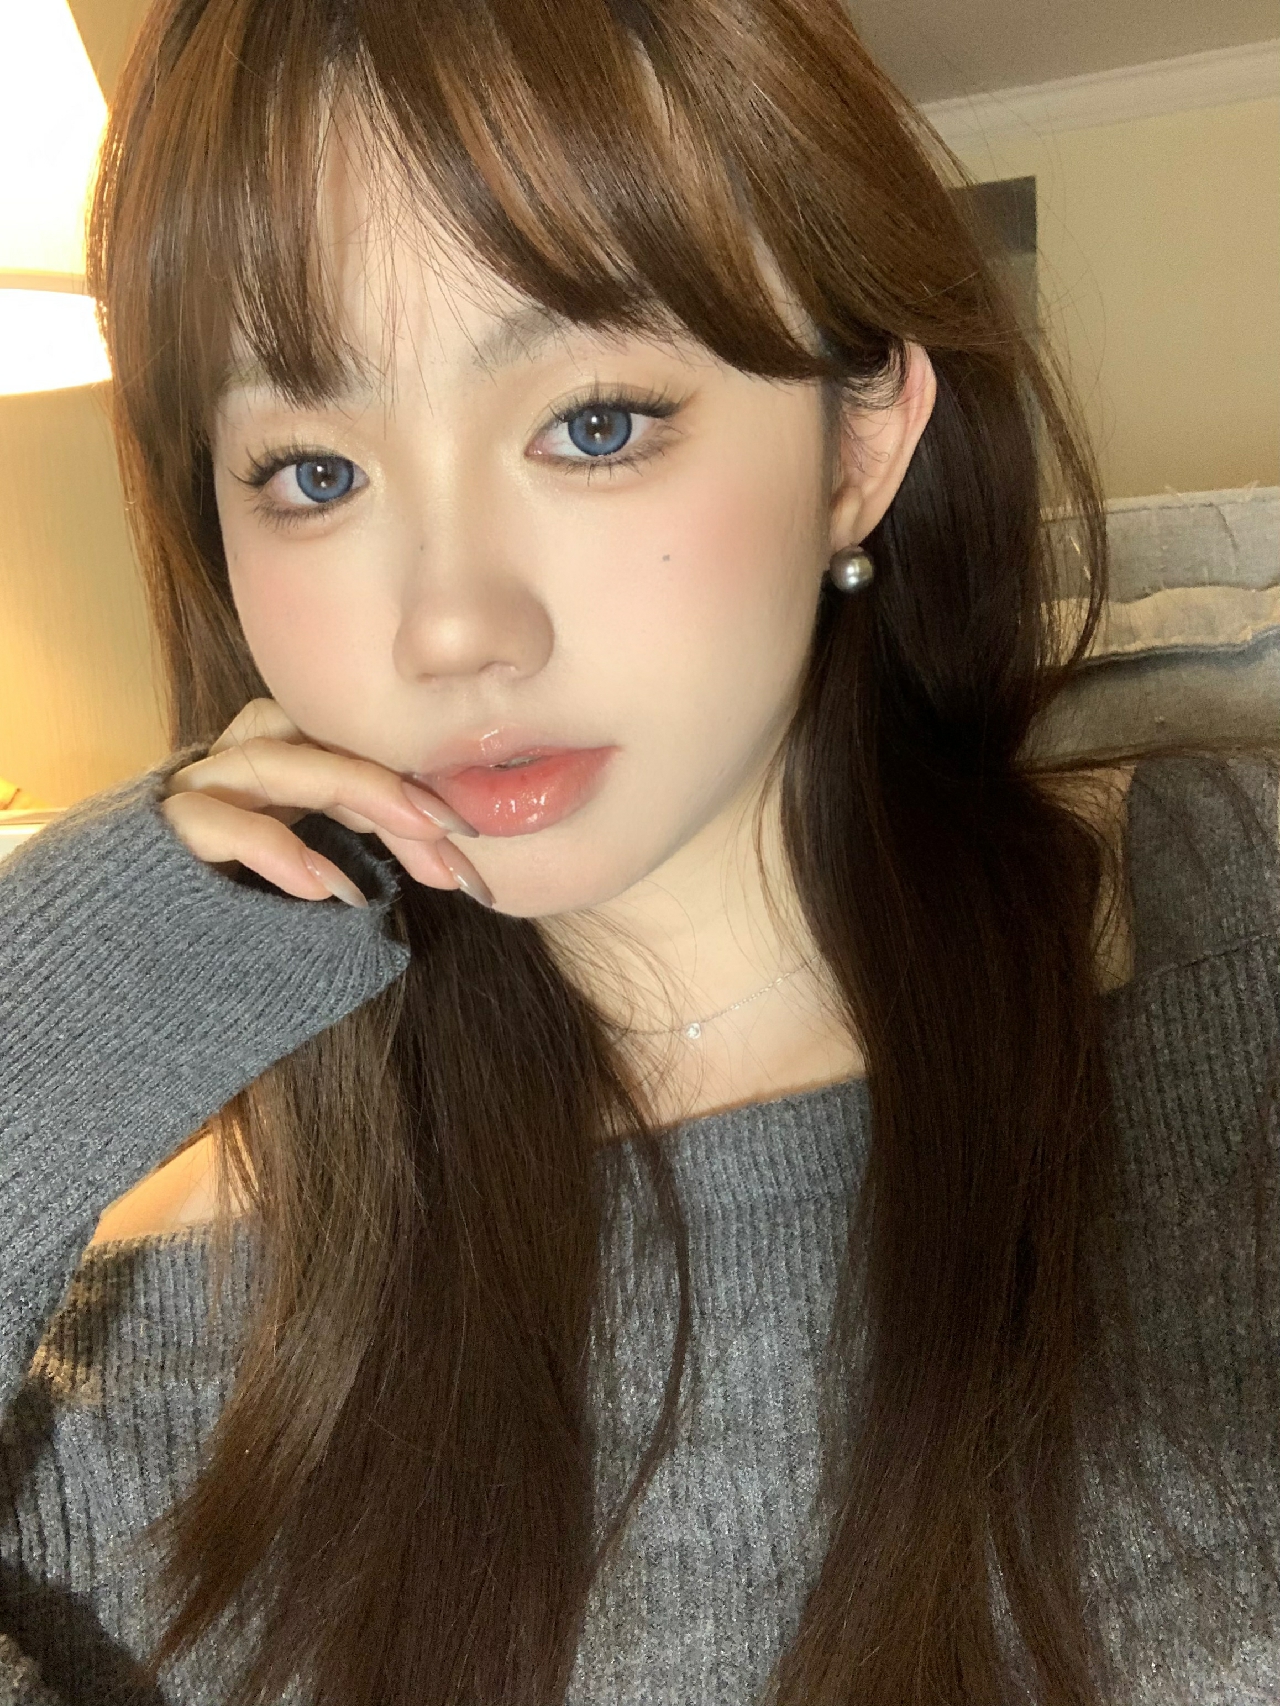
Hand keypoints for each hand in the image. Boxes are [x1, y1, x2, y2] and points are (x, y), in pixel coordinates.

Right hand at [159, 698, 491, 906]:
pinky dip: (274, 847)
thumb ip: (360, 863)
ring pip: (269, 759)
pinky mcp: (150, 836)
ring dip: (354, 794)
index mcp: (271, 776)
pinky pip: (209, 819)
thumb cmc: (221, 936)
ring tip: (417, 847)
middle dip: (398, 791)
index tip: (470, 837)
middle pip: (320, 745)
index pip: (348, 752)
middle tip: (458, 840)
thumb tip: (451, 865)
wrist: (107, 978)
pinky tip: (327, 888)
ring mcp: (187, 796)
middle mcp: (229, 770)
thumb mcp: (309, 897)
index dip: (413, 785)